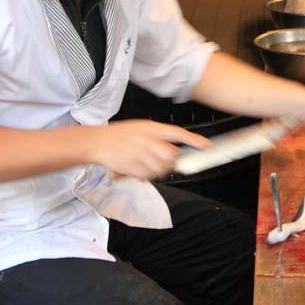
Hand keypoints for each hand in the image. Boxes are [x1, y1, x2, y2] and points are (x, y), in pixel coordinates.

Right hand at [89, 120, 211, 180]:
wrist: (98, 143)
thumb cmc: (120, 135)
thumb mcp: (142, 128)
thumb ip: (160, 137)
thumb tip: (175, 150)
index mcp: (151, 128)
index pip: (177, 133)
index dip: (193, 140)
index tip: (206, 145)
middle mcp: (147, 141)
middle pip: (171, 155)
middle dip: (173, 160)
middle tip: (167, 161)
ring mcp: (140, 155)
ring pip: (162, 168)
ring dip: (160, 169)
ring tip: (149, 163)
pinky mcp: (133, 168)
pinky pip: (149, 176)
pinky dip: (148, 175)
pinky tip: (140, 168)